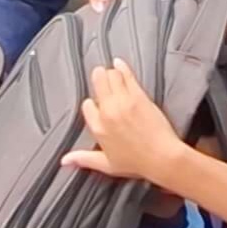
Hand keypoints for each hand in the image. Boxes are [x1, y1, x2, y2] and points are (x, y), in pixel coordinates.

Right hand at [60, 61, 193, 184]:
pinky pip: (126, 76)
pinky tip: (119, 62)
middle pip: (98, 85)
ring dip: (110, 73)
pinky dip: (122, 67)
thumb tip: (64, 160)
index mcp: (98, 128)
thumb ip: (83, 159)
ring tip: (112, 71)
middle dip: (98, 79)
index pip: (87, 106)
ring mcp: (123, 102)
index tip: (97, 104)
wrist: (162, 158)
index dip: (92, 103)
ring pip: (111, 77)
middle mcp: (107, 112)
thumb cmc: (137, 164)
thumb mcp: (106, 165)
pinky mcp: (138, 96)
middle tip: (101, 77)